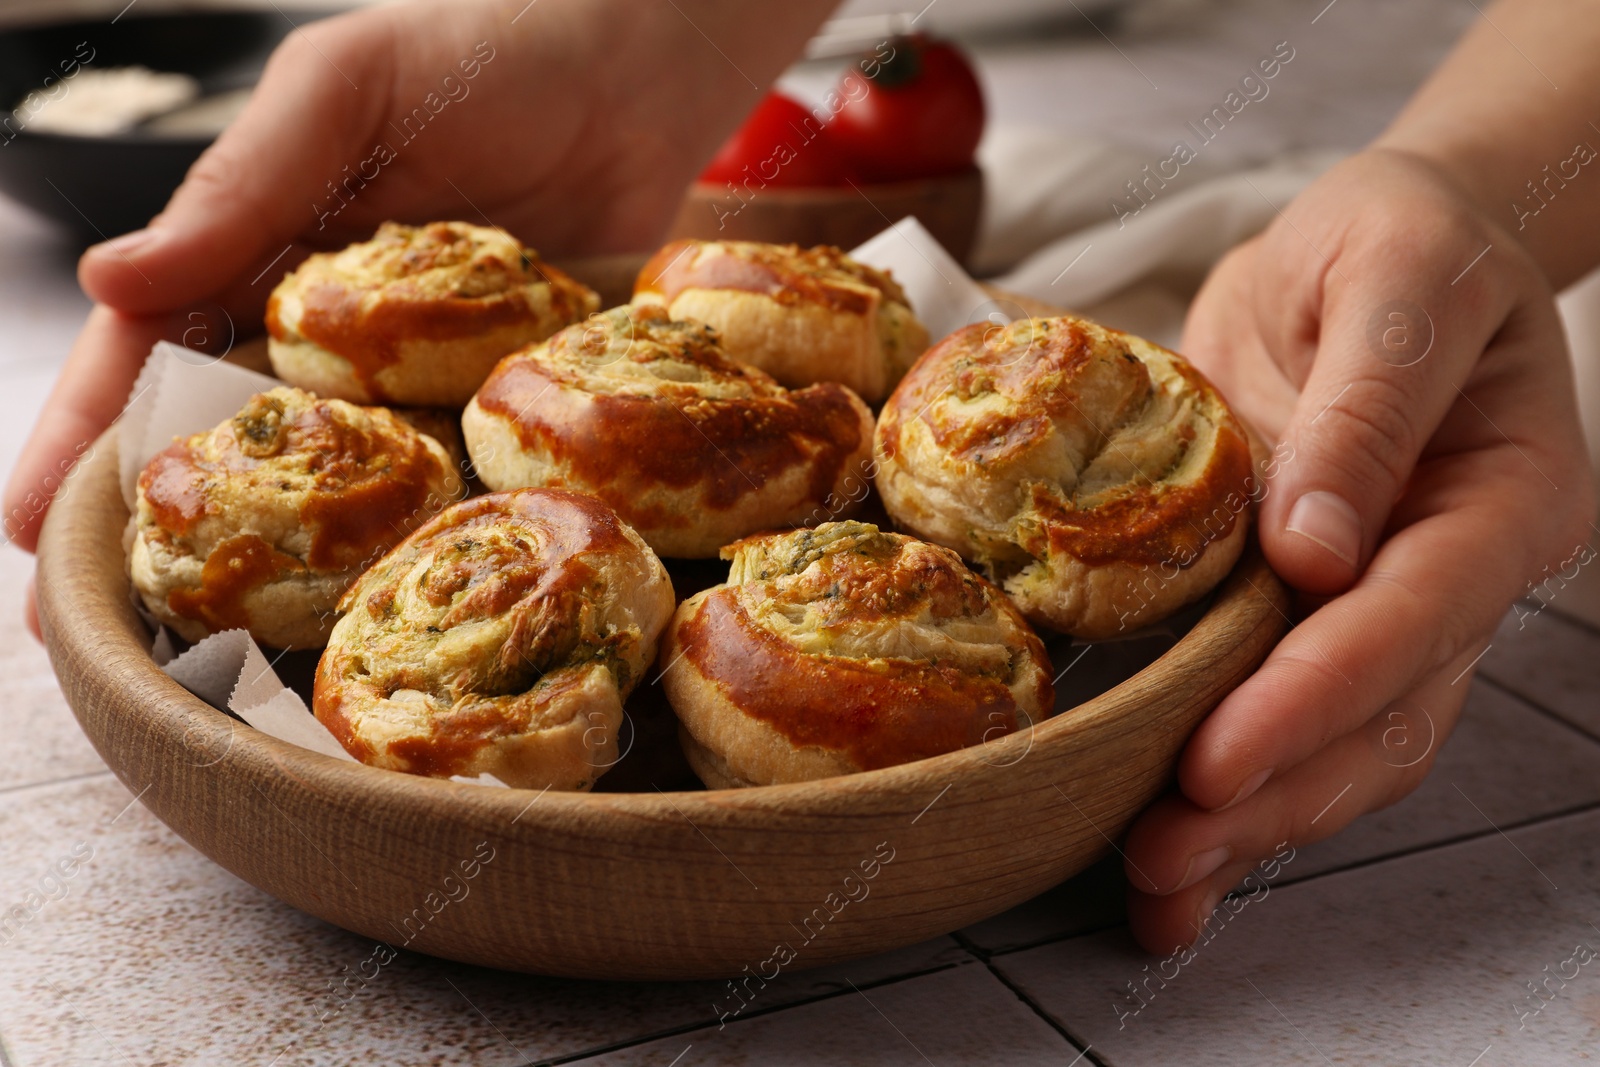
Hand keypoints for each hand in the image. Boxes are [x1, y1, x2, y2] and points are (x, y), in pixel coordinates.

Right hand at [3, 0, 828, 573]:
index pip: (146, 352)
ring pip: (319, 474)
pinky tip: (374, 598)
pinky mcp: (491, 395)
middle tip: (91, 628)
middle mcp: (317, 322)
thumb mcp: (345, 91)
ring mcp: (406, 369)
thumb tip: (113, 281)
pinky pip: (435, 472)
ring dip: (272, 553)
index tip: (30, 533)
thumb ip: (243, 184)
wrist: (638, 71)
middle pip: (217, 435)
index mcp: (255, 246)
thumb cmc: (483, 51)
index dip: (82, 439)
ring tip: (218, 646)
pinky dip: (398, 532)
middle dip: (155, 527)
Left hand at [1121, 148, 1594, 951]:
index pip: (1413, 619)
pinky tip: (1180, 853)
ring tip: (1156, 884)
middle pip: (1384, 716)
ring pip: (1353, 748)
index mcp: (1505, 496)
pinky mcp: (1334, 617)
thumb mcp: (1387, 282)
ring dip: (1257, 823)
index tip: (1218, 758)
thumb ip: (1363, 411)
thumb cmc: (1397, 243)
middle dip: (1272, 793)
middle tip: (1161, 854)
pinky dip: (1244, 789)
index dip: (1315, 697)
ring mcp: (1405, 608)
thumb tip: (1316, 552)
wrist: (1386, 247)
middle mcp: (1465, 574)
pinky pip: (1305, 721)